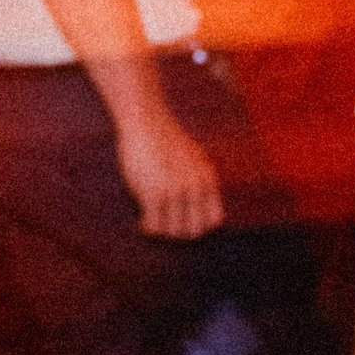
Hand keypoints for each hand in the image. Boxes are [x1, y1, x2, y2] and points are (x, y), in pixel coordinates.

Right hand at [116, 110, 223, 238]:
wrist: (146, 120)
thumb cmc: (165, 139)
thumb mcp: (193, 158)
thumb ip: (198, 180)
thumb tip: (194, 207)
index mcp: (208, 180)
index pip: (214, 221)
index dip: (198, 227)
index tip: (182, 223)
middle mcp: (196, 188)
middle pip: (193, 232)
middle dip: (177, 233)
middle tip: (164, 227)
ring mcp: (176, 192)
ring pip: (172, 232)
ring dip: (160, 231)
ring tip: (151, 222)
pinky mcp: (154, 193)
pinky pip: (153, 226)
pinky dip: (146, 227)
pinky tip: (141, 221)